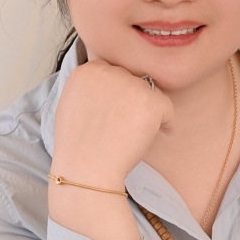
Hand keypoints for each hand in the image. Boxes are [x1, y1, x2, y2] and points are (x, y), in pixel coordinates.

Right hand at [49, 55, 174, 187]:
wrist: (87, 169)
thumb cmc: (79, 145)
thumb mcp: (72, 104)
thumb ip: (91, 88)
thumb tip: (112, 86)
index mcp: (88, 71)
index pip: (113, 72)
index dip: (118, 93)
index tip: (117, 111)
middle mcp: (110, 72)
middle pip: (133, 80)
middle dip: (133, 100)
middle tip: (125, 125)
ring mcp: (131, 85)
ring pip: (150, 93)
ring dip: (148, 111)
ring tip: (134, 133)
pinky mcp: (151, 101)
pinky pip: (167, 108)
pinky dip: (165, 123)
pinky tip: (155, 135)